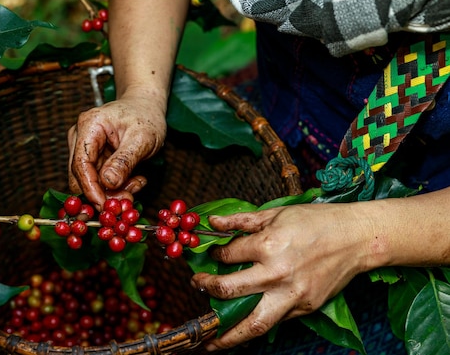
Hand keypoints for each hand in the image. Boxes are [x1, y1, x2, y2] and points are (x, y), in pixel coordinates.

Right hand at [67, 95, 166, 209]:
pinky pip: (98, 180)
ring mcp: (84, 147)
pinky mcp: (92, 157)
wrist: (146, 107)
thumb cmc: (146, 117)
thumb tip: (108, 183)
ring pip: (90, 181)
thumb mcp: (142, 139)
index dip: (90, 189)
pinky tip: (133, 178)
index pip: (80, 164)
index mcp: (89, 125)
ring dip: (113, 190)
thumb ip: (124, 161)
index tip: (104, 206)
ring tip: (137, 182)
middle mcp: (80, 136)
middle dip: (104, 192)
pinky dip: (116, 185)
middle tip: (128, 198)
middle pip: (81, 176)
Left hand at [191, 203, 374, 349]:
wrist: (357, 238)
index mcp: (268, 246)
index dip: (216, 255)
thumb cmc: (317, 221)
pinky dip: (257, 327)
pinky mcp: (305, 308)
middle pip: (230, 290)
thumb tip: (212, 222)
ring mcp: (292, 296)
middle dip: (207, 289)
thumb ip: (240, 221)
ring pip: (253, 323)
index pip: (228, 256)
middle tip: (197, 286)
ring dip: (227, 337)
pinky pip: (275, 322)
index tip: (213, 255)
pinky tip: (243, 330)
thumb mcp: (275, 213)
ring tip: (209, 344)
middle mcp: (277, 274)